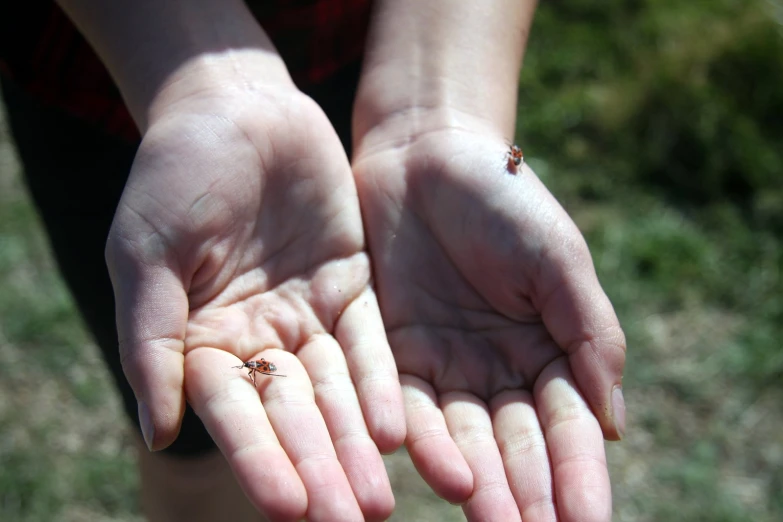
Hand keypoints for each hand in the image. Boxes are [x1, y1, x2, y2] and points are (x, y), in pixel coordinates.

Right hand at [105, 88, 404, 521]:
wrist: (236, 107)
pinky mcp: (351, 286)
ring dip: (358, 442)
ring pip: (336, 389)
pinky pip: (370, 341)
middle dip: (322, 467)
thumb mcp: (146, 252)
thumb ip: (153, 340)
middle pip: (293, 414)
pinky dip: (382, 382)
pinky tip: (400, 427)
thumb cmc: (174, 173)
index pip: (233, 412)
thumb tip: (159, 432)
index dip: (260, 458)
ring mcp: (307, 315)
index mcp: (200, 341)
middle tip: (353, 520)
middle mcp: (258, 339)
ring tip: (384, 497)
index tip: (289, 508)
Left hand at [353, 130, 625, 521]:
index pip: (568, 425)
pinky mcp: (390, 352)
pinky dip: (420, 438)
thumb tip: (614, 424)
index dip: (580, 474)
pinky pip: (404, 404)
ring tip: (491, 520)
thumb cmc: (505, 199)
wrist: (427, 153)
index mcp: (547, 350)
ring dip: (477, 482)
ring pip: (461, 437)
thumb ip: (591, 333)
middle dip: (528, 494)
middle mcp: (495, 369)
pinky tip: (438, 470)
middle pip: (514, 445)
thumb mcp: (559, 259)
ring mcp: (443, 365)